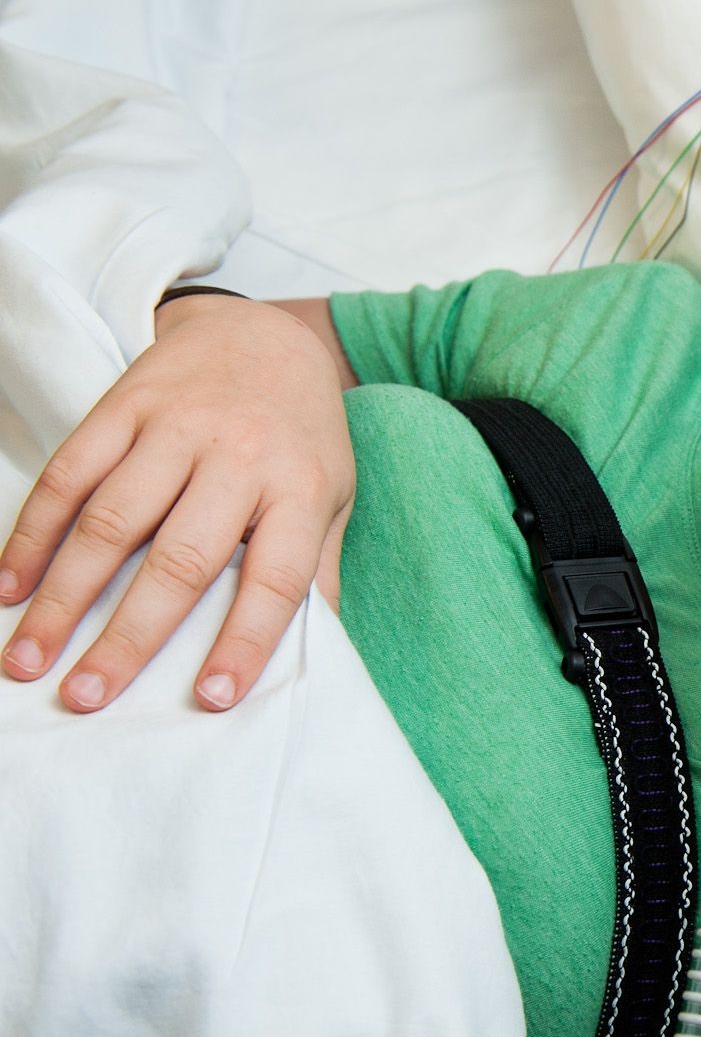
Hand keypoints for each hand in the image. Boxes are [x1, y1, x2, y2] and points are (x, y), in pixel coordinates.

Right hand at [0, 293, 354, 711]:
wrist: (264, 336)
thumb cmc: (300, 439)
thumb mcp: (333, 499)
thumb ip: (317, 570)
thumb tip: (318, 654)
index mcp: (301, 489)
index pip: (277, 579)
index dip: (245, 640)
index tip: (211, 699)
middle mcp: (240, 457)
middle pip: (180, 559)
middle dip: (130, 636)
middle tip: (88, 698)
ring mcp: (177, 427)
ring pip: (111, 521)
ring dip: (64, 596)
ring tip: (31, 659)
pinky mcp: (123, 406)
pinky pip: (70, 474)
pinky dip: (34, 533)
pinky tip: (11, 587)